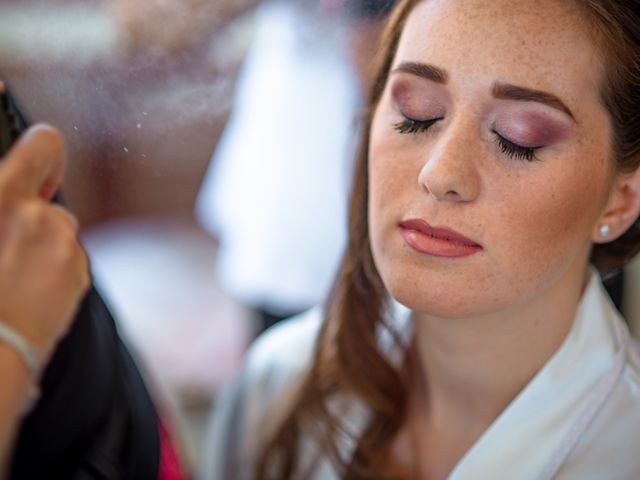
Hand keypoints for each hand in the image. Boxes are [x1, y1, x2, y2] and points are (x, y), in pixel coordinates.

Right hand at [0, 125, 89, 361]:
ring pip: (58, 235)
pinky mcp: (78, 274)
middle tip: (7, 249)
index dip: (44, 149)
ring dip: (43, 249)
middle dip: (34, 219)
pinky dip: (54, 272)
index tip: (41, 155)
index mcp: (3, 197)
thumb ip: (6, 199)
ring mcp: (64, 247)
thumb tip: (11, 195)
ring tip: (10, 281)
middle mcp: (40, 216)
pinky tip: (27, 294)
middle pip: (48, 204)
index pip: (44, 145)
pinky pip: (69, 261)